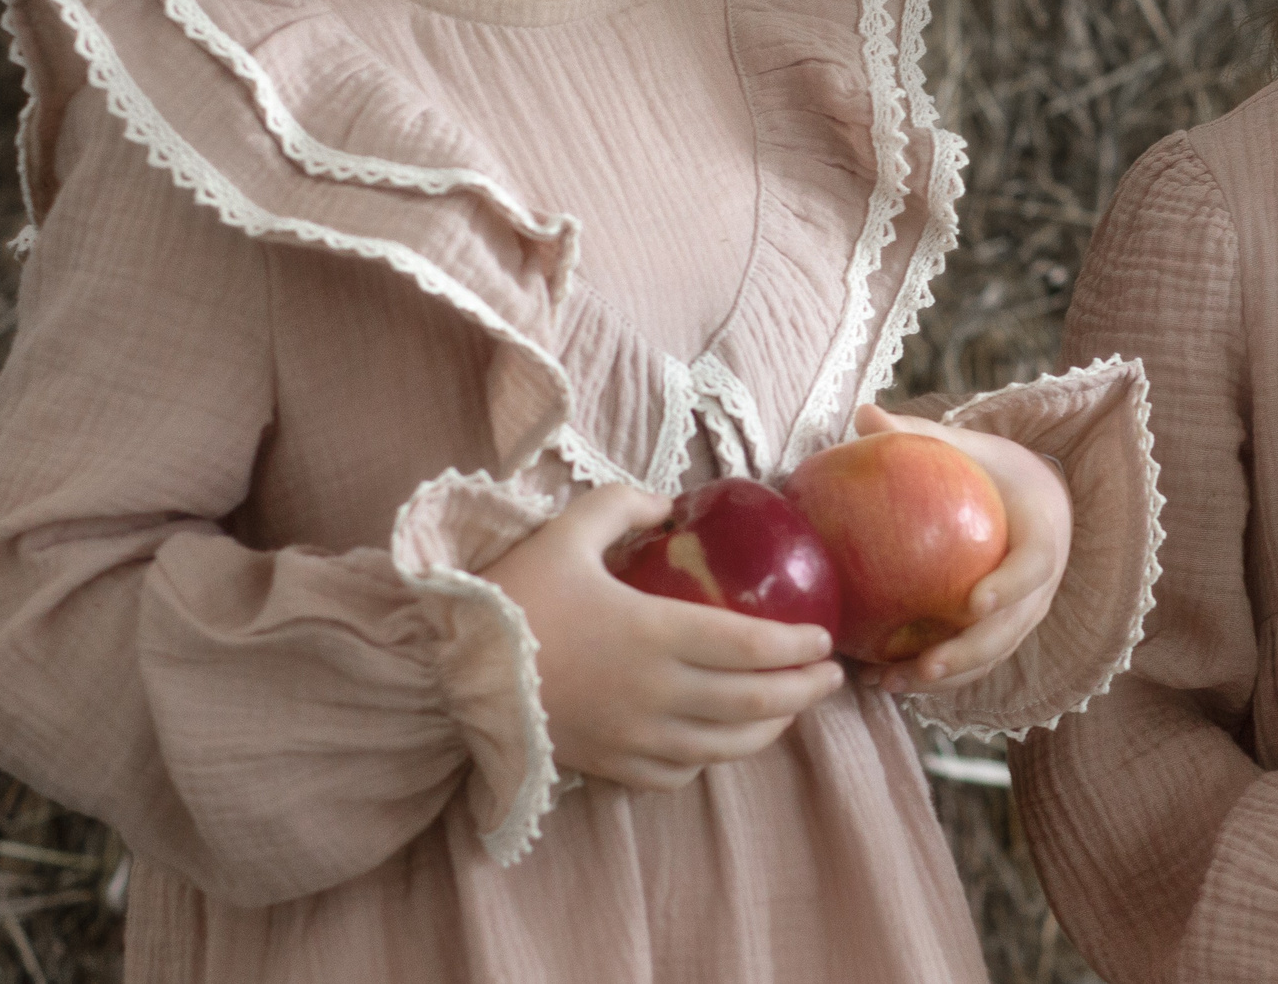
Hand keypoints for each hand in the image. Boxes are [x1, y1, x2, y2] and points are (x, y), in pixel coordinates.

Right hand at [479, 484, 845, 791]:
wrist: (448, 675)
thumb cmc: (512, 600)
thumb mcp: (565, 532)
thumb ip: (622, 505)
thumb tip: (667, 504)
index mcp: (653, 634)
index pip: (750, 647)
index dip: (795, 646)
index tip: (823, 637)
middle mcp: (655, 694)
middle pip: (753, 704)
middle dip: (802, 692)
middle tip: (830, 676)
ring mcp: (634, 738)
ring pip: (725, 746)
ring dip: (769, 729)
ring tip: (791, 707)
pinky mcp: (609, 765)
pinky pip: (678, 773)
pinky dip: (711, 757)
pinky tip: (719, 739)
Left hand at [849, 403, 1072, 697]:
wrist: (1036, 500)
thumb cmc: (993, 470)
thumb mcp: (966, 446)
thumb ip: (920, 436)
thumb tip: (864, 414)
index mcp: (1042, 534)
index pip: (1034, 565)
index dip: (1009, 587)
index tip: (974, 602)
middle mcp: (1041, 586)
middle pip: (1011, 629)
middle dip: (968, 653)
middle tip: (924, 665)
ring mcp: (1025, 615)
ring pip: (990, 656)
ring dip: (944, 677)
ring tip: (890, 684)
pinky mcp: (1003, 633)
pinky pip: (972, 663)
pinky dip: (934, 678)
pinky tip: (882, 680)